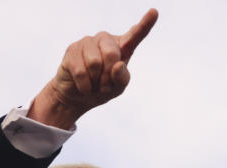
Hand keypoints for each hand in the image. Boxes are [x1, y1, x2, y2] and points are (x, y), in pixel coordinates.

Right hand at [28, 9, 157, 128]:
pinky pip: (81, 71)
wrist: (78, 97)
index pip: (136, 35)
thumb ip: (122, 78)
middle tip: (104, 86)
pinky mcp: (72, 49)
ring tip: (93, 84)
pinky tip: (84, 86)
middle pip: (111, 54)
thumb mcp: (117, 88)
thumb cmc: (101, 89)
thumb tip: (118, 64)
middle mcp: (105, 40)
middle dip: (108, 76)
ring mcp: (88, 42)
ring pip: (95, 63)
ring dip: (95, 81)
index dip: (145, 23)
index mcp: (122, 47)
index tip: (154, 12)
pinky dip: (85, 86)